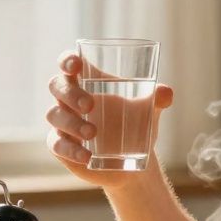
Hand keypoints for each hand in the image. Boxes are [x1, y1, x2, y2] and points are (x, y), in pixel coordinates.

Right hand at [45, 51, 173, 189]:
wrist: (133, 161)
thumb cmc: (136, 124)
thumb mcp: (148, 111)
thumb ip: (157, 99)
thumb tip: (166, 93)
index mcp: (88, 81)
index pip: (68, 63)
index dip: (67, 60)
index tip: (75, 64)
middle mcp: (70, 99)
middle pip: (56, 86)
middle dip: (70, 93)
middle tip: (90, 105)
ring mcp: (63, 123)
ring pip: (54, 115)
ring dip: (72, 123)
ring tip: (93, 133)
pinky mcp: (60, 146)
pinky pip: (57, 144)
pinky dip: (70, 150)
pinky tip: (86, 156)